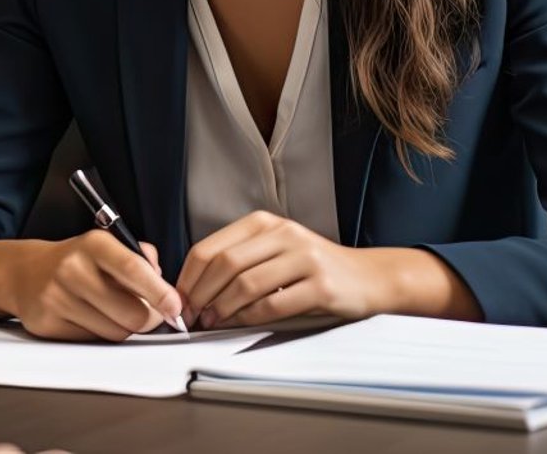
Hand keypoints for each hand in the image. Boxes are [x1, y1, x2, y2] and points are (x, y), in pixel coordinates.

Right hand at [6, 231, 184, 341]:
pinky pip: (93, 342)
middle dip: (147, 318)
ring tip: (113, 311)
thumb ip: (141, 258)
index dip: (160, 292)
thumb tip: (164, 285)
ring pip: (116, 332)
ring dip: (123, 327)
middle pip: (131, 313)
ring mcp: (58, 297)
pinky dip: (99, 334)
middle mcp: (74, 268)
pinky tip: (91, 317)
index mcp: (94, 244)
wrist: (26, 272)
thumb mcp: (107, 245)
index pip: (133, 269)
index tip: (174, 307)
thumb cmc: (77, 260)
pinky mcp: (48, 323)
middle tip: (147, 313)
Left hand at [176, 210, 384, 328]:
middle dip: (200, 294)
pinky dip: (249, 317)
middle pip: (224, 265)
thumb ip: (240, 260)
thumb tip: (194, 288)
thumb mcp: (276, 251)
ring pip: (246, 284)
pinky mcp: (320, 285)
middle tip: (191, 315)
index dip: (188, 277)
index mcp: (265, 223)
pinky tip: (240, 323)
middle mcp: (283, 234)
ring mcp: (304, 258)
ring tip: (211, 321)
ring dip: (221, 309)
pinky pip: (273, 304)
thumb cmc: (314, 268)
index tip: (178, 298)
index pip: (210, 247)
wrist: (368, 277)